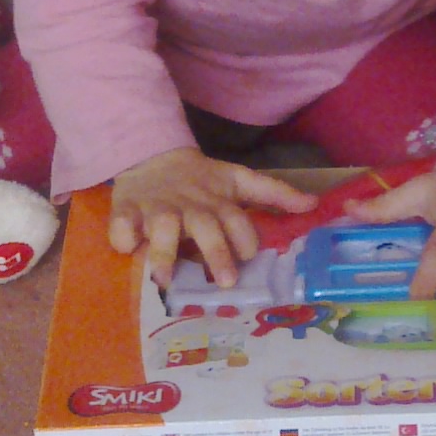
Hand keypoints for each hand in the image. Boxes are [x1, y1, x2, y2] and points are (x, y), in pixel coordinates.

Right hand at [108, 147, 315, 288]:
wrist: (153, 155)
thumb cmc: (200, 180)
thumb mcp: (237, 181)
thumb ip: (274, 193)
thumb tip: (313, 203)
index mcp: (218, 200)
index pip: (237, 218)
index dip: (245, 237)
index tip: (249, 258)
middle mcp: (191, 206)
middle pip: (206, 226)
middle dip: (216, 252)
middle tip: (225, 281)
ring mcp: (157, 208)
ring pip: (162, 228)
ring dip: (163, 252)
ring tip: (165, 279)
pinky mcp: (127, 208)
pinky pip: (122, 224)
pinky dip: (123, 236)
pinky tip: (126, 249)